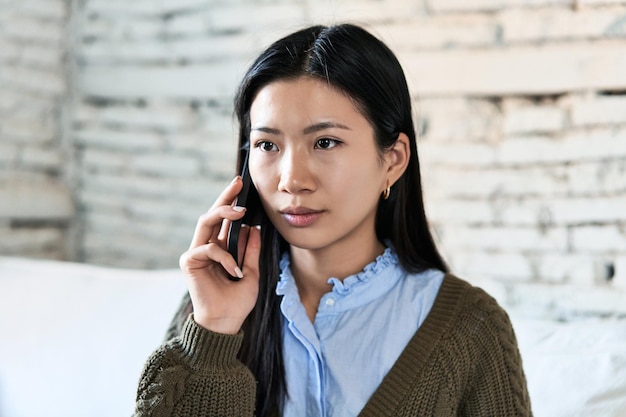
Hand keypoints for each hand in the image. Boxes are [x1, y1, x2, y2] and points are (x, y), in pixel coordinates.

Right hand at [179, 176, 260, 334]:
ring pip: (206, 221)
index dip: (230, 201)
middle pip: (212, 213)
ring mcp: (196, 253)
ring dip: (224, 213)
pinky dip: (226, 257)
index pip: (224, 220)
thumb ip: (250, 250)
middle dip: (225, 197)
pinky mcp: (189, 262)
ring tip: (242, 212)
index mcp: (219, 248)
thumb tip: (253, 228)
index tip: (241, 184)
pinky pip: (209, 248)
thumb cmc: (238, 301)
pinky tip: (235, 271)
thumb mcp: (251, 272)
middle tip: (238, 184)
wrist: (226, 322)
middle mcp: (206, 247)